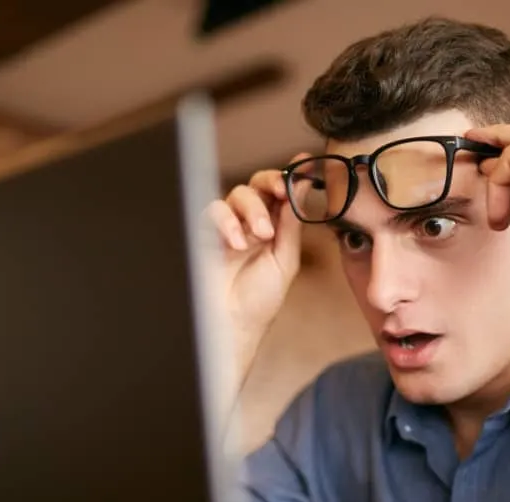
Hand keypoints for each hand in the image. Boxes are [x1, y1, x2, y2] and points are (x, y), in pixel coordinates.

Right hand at [204, 156, 306, 366]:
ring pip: (237, 193)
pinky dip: (227, 222)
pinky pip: (213, 210)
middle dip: (271, 182)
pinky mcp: (205, 232)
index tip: (302, 168)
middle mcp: (250, 222)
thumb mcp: (285, 258)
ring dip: (253, 208)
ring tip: (262, 235)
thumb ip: (292, 221)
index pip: (281, 191)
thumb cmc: (259, 298)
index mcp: (274, 226)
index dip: (290, 176)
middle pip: (258, 183)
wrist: (231, 324)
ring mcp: (227, 226)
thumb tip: (304, 184)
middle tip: (282, 192)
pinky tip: (237, 244)